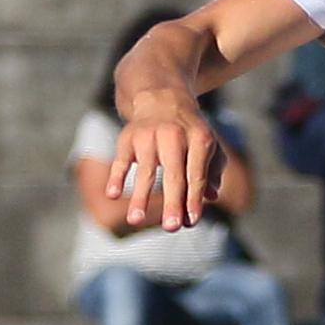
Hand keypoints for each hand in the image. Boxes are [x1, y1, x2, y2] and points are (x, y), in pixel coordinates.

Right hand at [110, 105, 237, 228]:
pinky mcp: (128, 137)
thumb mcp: (207, 145)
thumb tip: (210, 197)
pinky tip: (112, 194)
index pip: (197, 174)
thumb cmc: (189, 132)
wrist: (162, 97)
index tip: (191, 221)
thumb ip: (212, 171)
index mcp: (199, 138)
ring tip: (135, 221)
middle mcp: (174, 135)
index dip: (194, 199)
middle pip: (174, 174)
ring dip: (140, 197)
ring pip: (145, 170)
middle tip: (172, 228)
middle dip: (173, 202)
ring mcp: (149, 136)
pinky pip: (121, 159)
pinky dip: (116, 176)